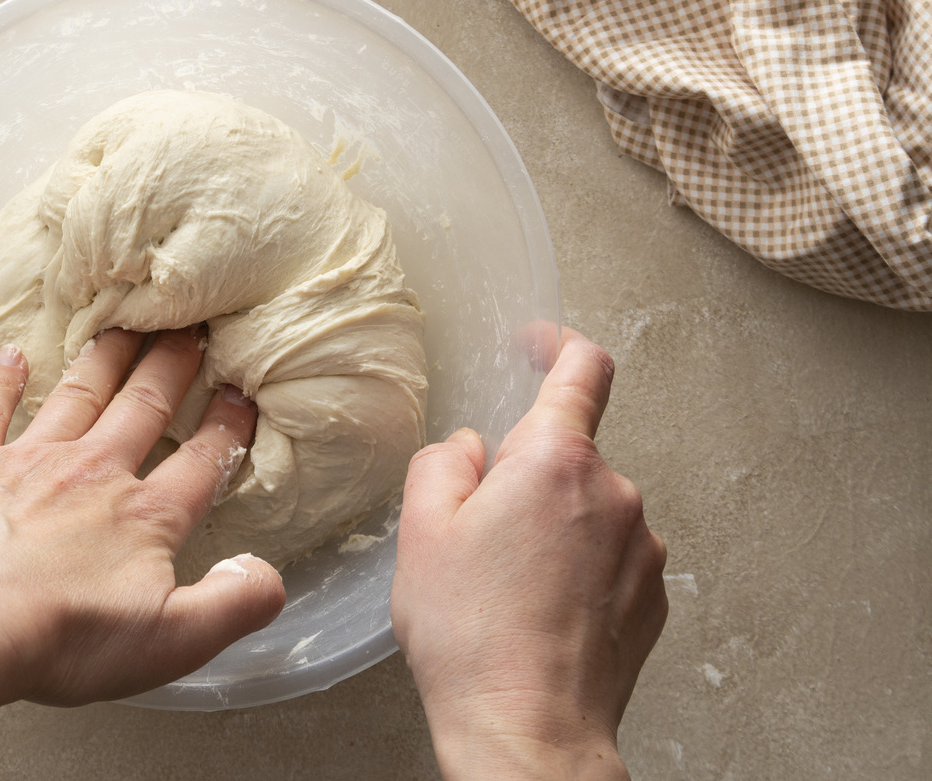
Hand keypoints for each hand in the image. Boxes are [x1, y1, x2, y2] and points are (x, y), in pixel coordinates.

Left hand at [0, 325, 285, 705]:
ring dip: (104, 358)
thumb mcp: (171, 640)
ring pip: (77, 394)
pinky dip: (1, 380)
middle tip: (190, 326)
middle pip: (143, 406)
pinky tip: (11, 355)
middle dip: (171, 365)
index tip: (243, 392)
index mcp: (145, 515)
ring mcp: (28, 462)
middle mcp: (93, 472)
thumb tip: (268, 574)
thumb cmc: (63, 637)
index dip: (228, 427)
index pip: (202, 461)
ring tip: (122, 325)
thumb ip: (232, 604)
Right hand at [392, 328, 667, 780]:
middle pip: (568, 454)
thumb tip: (472, 451)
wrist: (528, 729)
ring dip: (551, 527)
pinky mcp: (653, 595)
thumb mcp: (422, 531)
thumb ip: (444, 463)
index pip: (581, 369)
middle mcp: (615, 492)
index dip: (556, 344)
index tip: (536, 344)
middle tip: (476, 535)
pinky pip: (609, 557)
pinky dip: (576, 570)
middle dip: (524, 476)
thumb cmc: (472, 636)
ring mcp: (643, 547)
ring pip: (587, 509)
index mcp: (555, 460)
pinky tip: (538, 614)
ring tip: (505, 589)